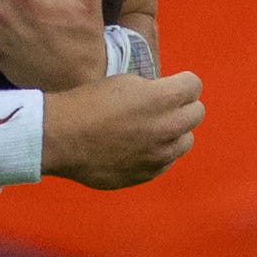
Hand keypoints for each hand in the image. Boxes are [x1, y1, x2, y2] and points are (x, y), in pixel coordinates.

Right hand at [42, 71, 204, 188]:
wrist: (60, 138)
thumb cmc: (87, 102)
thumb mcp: (123, 82)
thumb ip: (153, 89)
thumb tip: (165, 97)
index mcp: (163, 99)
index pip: (194, 85)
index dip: (181, 82)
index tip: (169, 85)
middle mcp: (168, 129)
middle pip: (197, 113)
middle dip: (183, 106)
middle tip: (163, 106)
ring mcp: (159, 156)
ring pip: (185, 141)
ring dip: (174, 132)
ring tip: (151, 129)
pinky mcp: (147, 174)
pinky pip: (166, 162)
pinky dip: (158, 153)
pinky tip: (138, 147)